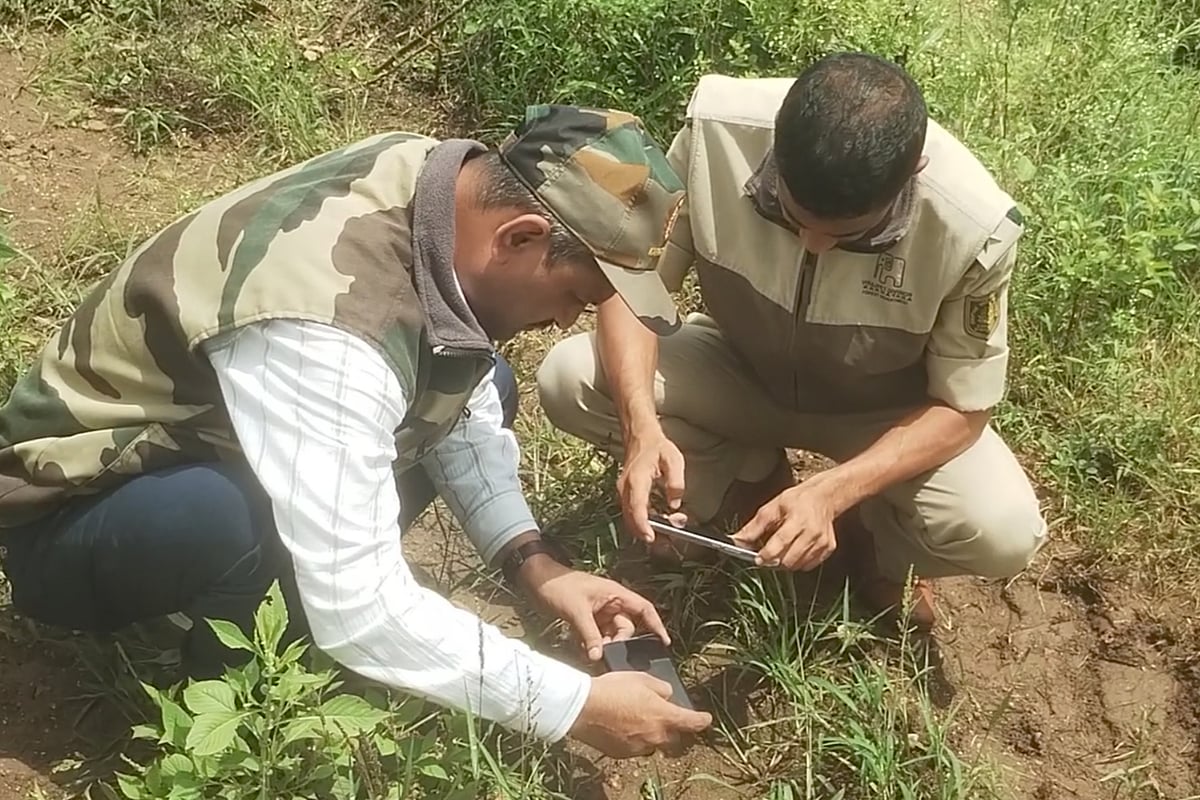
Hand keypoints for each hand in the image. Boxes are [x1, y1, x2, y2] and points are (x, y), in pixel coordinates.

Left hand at [525, 560, 669, 660]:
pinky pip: (598, 636)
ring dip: (605, 645)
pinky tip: (584, 650)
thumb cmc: (559, 587)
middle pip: (626, 627)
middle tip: (604, 652)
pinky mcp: (588, 619)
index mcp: (615, 594)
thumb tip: (599, 657)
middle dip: (619, 641)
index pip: (644, 608)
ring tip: (591, 653)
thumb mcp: (576, 611)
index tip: (664, 643)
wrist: (535, 580)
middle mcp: (611, 603)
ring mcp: (600, 612)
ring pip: (612, 634)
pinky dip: (594, 644)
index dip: (656, 624)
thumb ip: (590, 635)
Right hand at [570, 671, 712, 757]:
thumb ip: (662, 688)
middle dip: (674, 729)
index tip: (706, 719)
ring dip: (653, 734)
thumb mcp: (642, 679)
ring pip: (654, 744)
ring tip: (639, 719)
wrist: (584, 708)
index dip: (702, 720)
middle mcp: (656, 736)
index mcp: (665, 717)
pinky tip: (623, 726)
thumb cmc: (614, 689)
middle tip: (666, 717)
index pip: (692, 722)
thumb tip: (668, 695)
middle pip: (674, 738)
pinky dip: (635, 739)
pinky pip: (636, 748)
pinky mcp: (623, 754)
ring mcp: (639, 748)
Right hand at [618, 427, 685, 542]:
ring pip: (630, 520)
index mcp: (636, 480)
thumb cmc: (657, 448)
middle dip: (647, 534)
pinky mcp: (626, 496)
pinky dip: (643, 524)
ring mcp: (623, 494)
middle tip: (667, 544)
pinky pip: (632, 515)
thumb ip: (676, 482)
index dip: (643, 525)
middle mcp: (625, 489)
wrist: (640, 437)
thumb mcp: (673, 460)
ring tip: (666, 538)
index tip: (652, 538)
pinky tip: (659, 526)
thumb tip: (675, 504)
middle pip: (631, 519)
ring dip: (645, 531)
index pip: (637, 507)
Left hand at [730, 479, 839, 570]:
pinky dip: (799, 562)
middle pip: (788, 560)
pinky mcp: (828, 549)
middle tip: (769, 553)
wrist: (824, 497)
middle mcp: (812, 533)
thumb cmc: (798, 500)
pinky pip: (808, 565)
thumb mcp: (772, 507)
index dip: (766, 555)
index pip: (780, 544)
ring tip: (783, 549)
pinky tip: (795, 550)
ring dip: (786, 562)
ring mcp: (822, 542)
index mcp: (797, 520)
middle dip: (774, 560)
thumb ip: (755, 526)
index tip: (758, 558)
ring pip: (798, 565)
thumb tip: (738, 540)